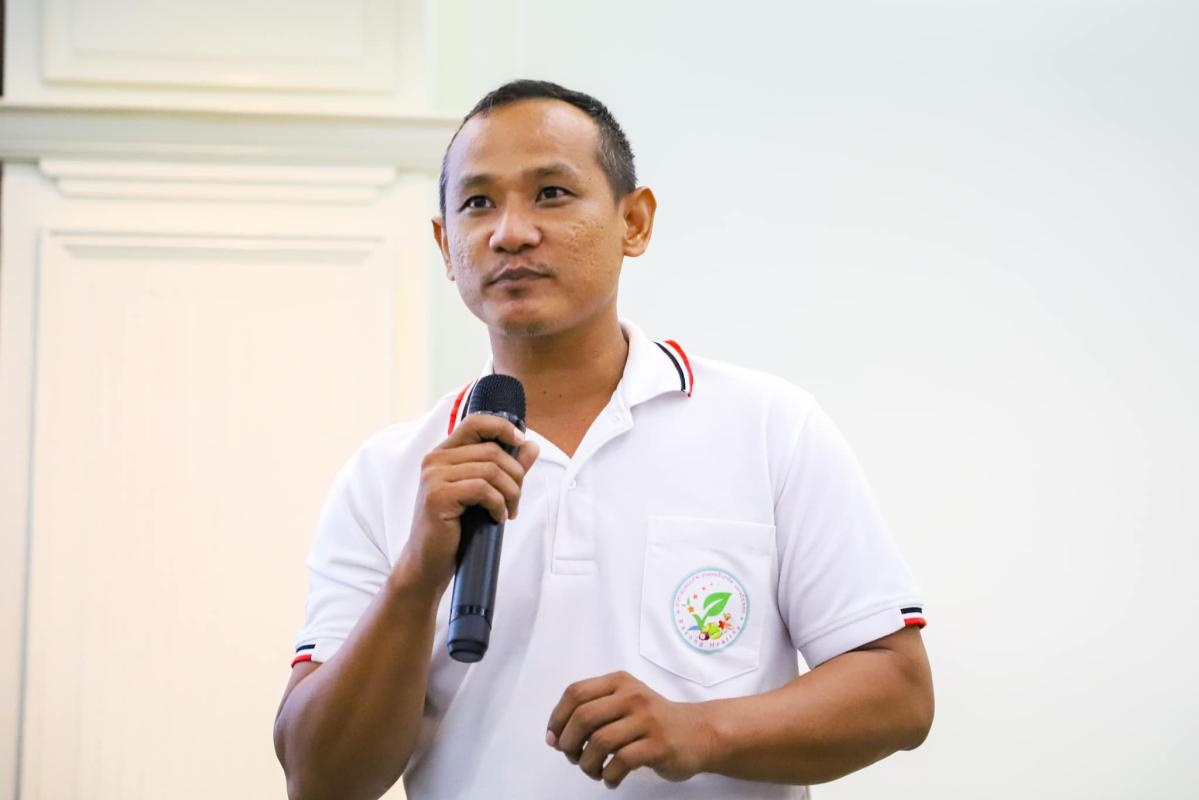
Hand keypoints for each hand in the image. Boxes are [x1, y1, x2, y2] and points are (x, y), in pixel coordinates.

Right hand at [393, 413, 538, 597]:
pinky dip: (498, 504)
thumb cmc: (456, 528)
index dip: (503, 427)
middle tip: (515, 499)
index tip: (522, 443)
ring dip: (510, 493)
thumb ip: (506, 467)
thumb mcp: (484, 493)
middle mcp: (435, 460)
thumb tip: (532, 445)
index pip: (475, 422)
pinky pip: (482, 489)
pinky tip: (497, 518)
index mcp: (443, 454)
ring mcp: (433, 477)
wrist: (428, 563)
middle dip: (515, 475)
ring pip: (490, 470)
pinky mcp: (437, 497)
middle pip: (492, 450)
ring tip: (509, 511)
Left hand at [546, 671, 713, 788]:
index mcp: (619, 682)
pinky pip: (621, 762)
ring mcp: (647, 720)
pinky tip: (611, 779)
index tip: (554, 738)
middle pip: (584, 717)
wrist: (698, 732)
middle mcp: (632, 696)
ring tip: (593, 771)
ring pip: (600, 742)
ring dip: (587, 764)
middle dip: (569, 743)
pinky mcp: (658, 745)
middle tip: (572, 757)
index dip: (558, 717)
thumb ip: (592, 712)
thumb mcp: (624, 702)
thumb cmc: (652, 720)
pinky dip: (609, 776)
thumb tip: (554, 737)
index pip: (575, 693)